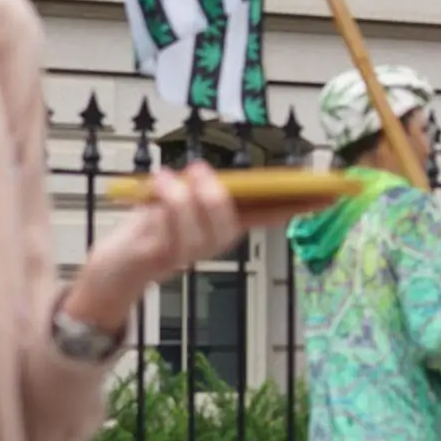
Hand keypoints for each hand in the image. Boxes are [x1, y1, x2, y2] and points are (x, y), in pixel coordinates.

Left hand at [66, 166, 315, 334]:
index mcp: (220, 228)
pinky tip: (156, 181)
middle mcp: (208, 245)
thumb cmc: (146, 231)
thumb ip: (194, 194)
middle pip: (229, 224)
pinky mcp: (158, 257)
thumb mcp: (175, 205)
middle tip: (198, 170)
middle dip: (215, 197)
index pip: (267, 214)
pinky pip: (168, 230)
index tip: (328, 193)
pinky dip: (164, 199)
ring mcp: (184, 254)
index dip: (297, 204)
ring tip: (168, 175)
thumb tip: (202, 175)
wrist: (111, 269)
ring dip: (184, 197)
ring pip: (198, 228)